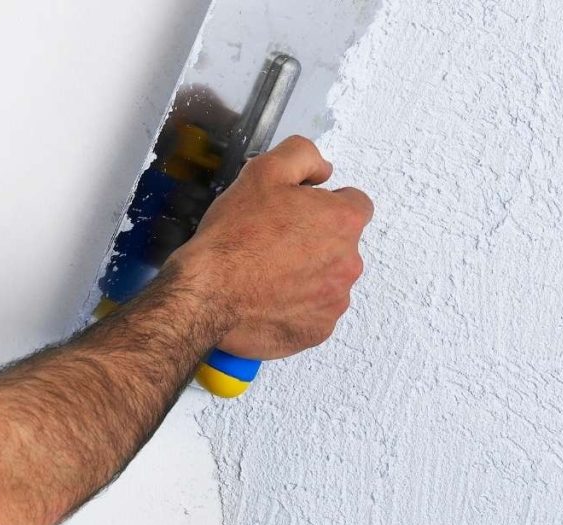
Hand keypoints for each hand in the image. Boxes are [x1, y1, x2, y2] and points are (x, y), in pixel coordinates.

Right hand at [167, 135, 372, 358]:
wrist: (207, 293)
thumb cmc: (234, 237)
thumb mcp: (263, 171)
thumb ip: (302, 156)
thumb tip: (322, 169)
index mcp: (342, 221)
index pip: (355, 204)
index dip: (326, 203)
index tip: (300, 211)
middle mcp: (348, 263)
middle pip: (340, 244)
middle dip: (315, 241)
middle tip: (273, 240)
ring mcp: (334, 301)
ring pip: (327, 280)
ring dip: (306, 275)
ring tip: (266, 272)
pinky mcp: (317, 331)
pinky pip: (313, 313)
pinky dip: (295, 306)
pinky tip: (267, 298)